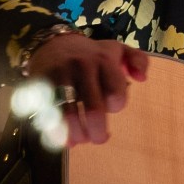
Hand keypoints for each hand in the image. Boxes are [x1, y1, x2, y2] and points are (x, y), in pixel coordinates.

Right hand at [23, 33, 148, 143]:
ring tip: (81, 140)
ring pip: (69, 116)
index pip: (116, 94)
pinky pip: (48, 114)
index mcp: (104, 60)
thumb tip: (142, 79)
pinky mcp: (41, 85)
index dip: (115, 107)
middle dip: (98, 132)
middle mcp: (82, 67)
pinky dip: (56, 132)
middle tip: (99, 139)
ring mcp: (60, 76)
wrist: (52, 43)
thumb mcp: (119, 50)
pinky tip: (62, 138)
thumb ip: (139, 60)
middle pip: (93, 110)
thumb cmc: (91, 54)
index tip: (111, 108)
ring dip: (77, 135)